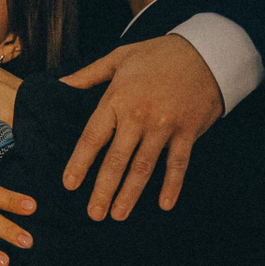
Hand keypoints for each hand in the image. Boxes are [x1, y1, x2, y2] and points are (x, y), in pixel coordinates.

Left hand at [60, 34, 221, 219]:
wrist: (204, 51)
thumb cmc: (158, 55)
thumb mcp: (119, 57)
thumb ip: (88, 75)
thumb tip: (60, 85)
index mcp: (118, 98)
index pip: (93, 136)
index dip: (80, 163)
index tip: (69, 184)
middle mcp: (139, 116)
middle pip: (116, 159)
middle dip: (103, 189)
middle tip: (94, 214)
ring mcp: (165, 125)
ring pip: (144, 167)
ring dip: (130, 194)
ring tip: (118, 215)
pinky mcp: (187, 131)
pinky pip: (178, 164)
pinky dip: (172, 185)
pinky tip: (164, 204)